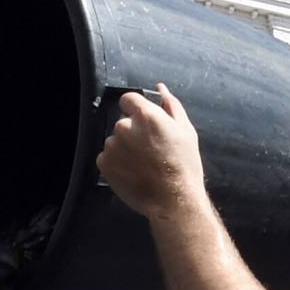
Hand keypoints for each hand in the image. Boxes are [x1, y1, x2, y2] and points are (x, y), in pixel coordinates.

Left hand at [96, 84, 208, 219]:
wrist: (172, 200)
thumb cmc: (183, 166)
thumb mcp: (185, 130)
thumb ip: (171, 105)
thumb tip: (161, 90)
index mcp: (146, 116)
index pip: (128, 99)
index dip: (136, 109)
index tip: (144, 122)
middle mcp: (125, 128)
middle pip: (122, 121)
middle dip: (133, 131)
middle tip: (149, 149)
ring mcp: (112, 146)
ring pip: (115, 140)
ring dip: (124, 148)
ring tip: (142, 163)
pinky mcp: (104, 164)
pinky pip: (107, 157)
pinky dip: (116, 162)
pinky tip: (133, 171)